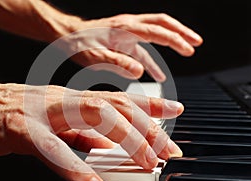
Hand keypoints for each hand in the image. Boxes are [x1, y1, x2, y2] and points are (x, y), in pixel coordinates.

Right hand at [0, 69, 182, 180]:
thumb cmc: (14, 114)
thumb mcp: (55, 122)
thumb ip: (81, 133)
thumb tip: (108, 144)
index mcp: (71, 101)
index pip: (118, 99)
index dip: (149, 105)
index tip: (176, 111)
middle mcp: (63, 102)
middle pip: (114, 108)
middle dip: (146, 128)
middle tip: (168, 148)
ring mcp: (43, 113)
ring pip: (92, 117)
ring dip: (123, 139)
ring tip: (146, 160)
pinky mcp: (21, 128)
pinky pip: (51, 146)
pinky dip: (73, 161)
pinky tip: (90, 179)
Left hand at [61, 13, 202, 81]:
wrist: (66, 36)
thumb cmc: (78, 45)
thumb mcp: (95, 57)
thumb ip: (117, 63)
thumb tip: (139, 71)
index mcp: (125, 29)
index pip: (158, 32)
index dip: (175, 40)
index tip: (190, 49)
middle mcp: (129, 26)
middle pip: (162, 24)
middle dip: (181, 32)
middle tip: (196, 42)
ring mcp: (127, 32)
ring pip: (155, 33)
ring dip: (171, 41)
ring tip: (186, 51)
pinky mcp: (123, 40)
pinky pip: (143, 48)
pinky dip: (153, 60)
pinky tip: (157, 73)